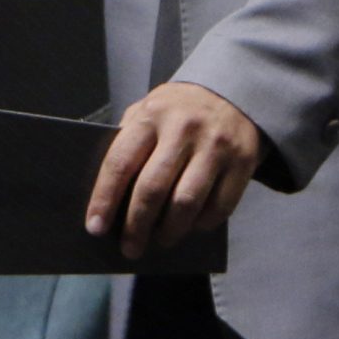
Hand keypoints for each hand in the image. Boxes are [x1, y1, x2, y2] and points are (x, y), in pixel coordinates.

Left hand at [86, 82, 260, 258]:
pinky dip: (202, 224)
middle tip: (130, 248)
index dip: (105, 199)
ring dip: (170, 231)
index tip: (96, 228)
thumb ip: (129, 142)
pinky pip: (220, 206)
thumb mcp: (148, 110)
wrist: (235, 90)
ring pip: (187, 202)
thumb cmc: (178, 110)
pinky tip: (191, 227)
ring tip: (159, 241)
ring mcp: (215, 145)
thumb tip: (108, 196)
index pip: (120, 162)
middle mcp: (183, 129)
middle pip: (153, 188)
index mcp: (151, 116)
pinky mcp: (243, 161)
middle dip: (136, 225)